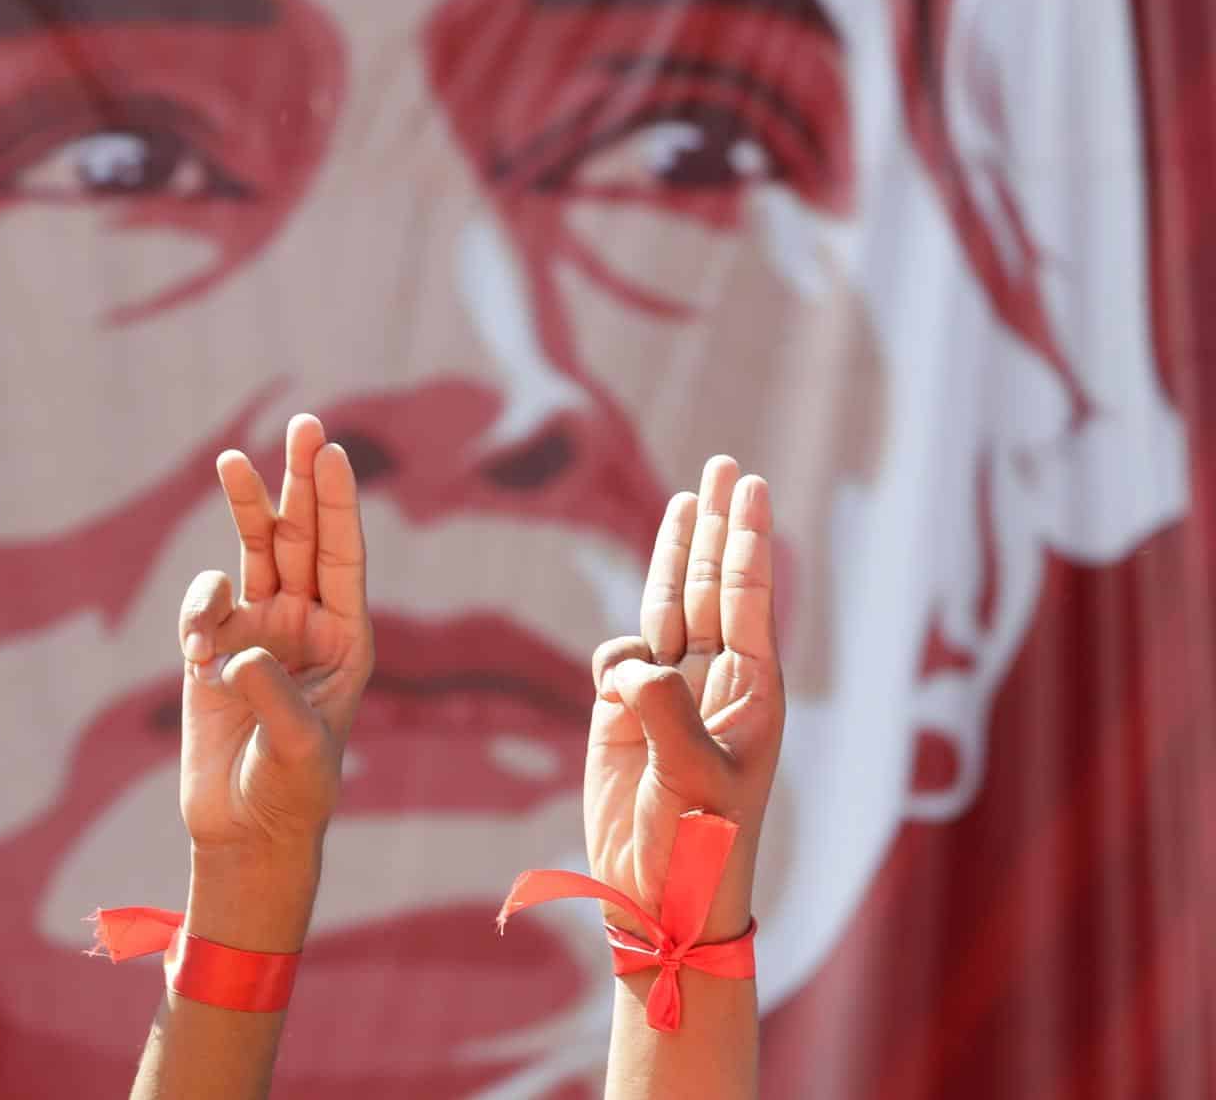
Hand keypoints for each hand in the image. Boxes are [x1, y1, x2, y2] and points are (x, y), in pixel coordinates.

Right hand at [176, 414, 371, 864]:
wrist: (244, 831)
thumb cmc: (289, 794)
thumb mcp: (296, 752)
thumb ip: (274, 698)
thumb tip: (239, 649)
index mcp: (344, 639)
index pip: (342, 555)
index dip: (338, 503)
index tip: (333, 453)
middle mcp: (304, 624)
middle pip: (303, 534)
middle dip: (301, 479)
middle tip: (306, 422)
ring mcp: (258, 630)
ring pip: (254, 550)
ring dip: (246, 504)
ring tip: (231, 460)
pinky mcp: (212, 646)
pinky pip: (205, 602)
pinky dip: (196, 610)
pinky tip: (196, 653)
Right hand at [583, 457, 784, 944]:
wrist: (661, 901)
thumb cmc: (701, 847)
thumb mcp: (694, 779)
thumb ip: (664, 708)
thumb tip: (635, 661)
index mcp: (752, 694)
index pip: (746, 596)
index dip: (744, 537)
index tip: (749, 485)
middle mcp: (715, 685)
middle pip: (715, 584)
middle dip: (716, 525)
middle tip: (725, 466)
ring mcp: (669, 697)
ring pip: (669, 608)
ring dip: (675, 555)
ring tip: (687, 501)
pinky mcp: (624, 716)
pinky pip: (617, 662)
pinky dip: (616, 659)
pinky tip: (622, 684)